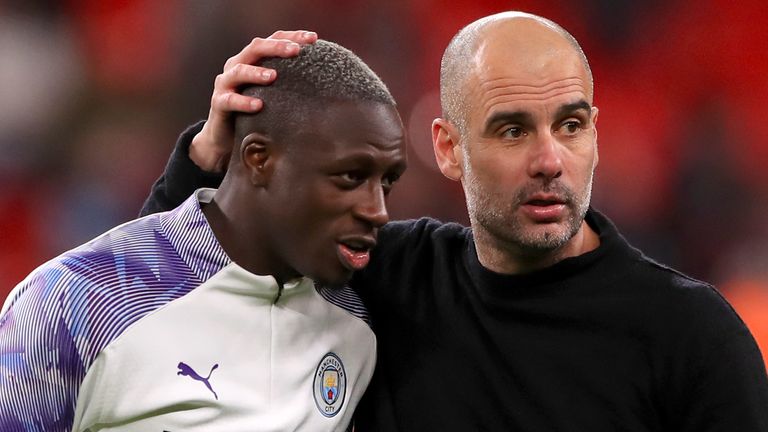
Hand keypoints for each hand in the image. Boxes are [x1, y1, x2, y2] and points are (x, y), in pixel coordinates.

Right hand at [190, 30, 318, 171]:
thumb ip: (291, 85)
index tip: (314, 38)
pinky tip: (259, 105)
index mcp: (253, 60)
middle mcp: (237, 66)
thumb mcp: (275, 96)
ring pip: (239, 71)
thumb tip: (329, 84)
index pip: (272, 39)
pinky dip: (244, 101)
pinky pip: (229, 100)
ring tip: (274, 76)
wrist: (225, 139)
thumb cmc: (256, 114)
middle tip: (296, 51)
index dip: (292, 36)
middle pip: (255, 48)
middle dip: (276, 47)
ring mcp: (225, 84)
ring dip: (257, 72)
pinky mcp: (218, 103)